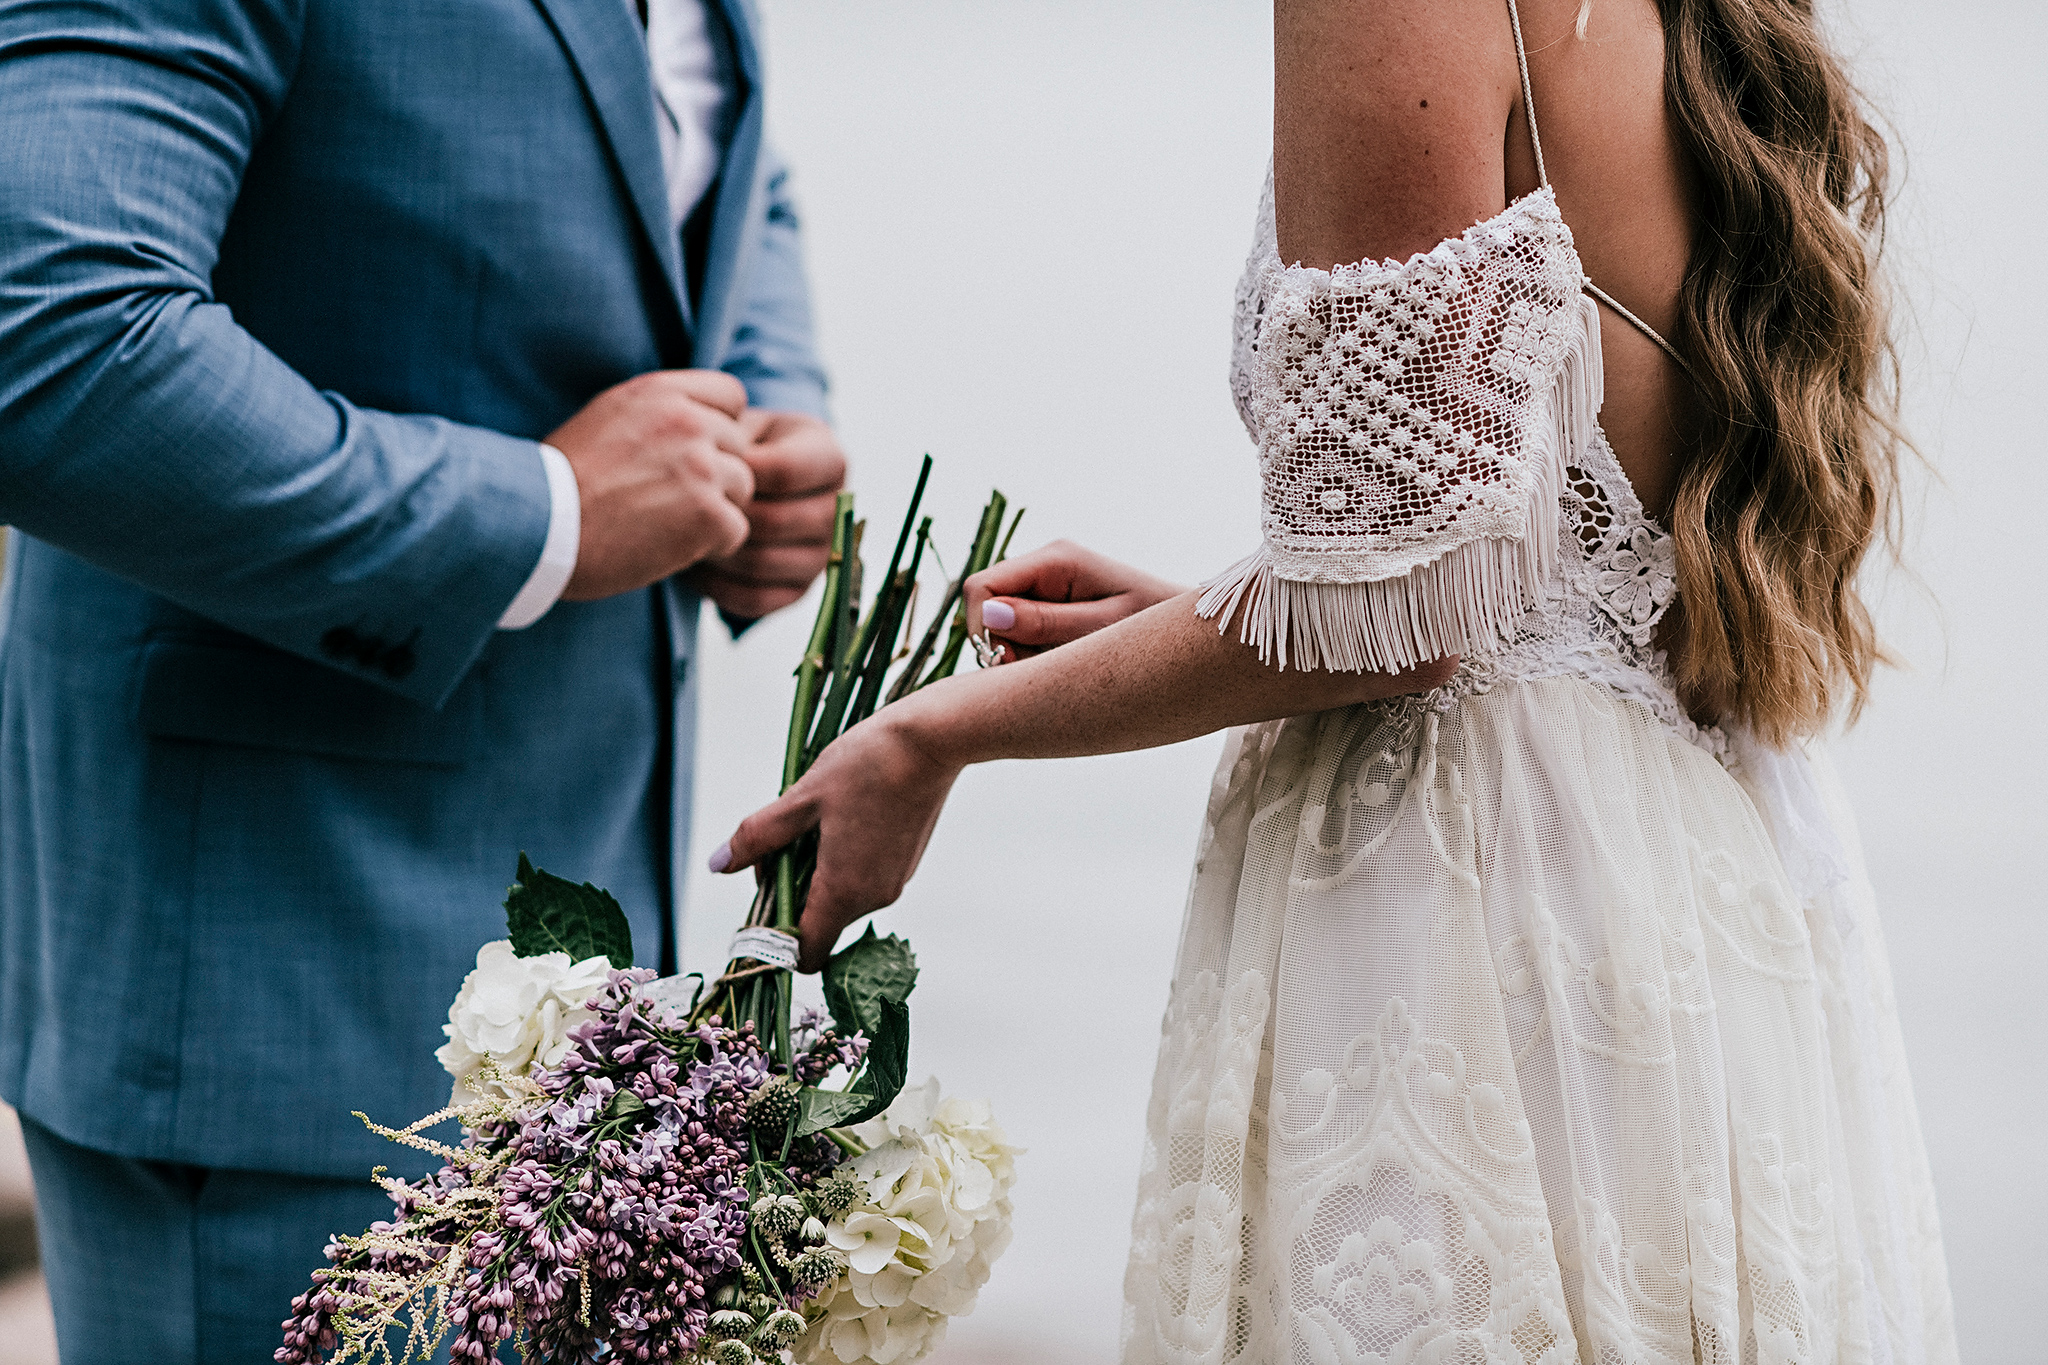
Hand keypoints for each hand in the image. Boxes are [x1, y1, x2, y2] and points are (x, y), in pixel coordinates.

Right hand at [550, 370, 755, 600]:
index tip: (695, 452)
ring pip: (742, 488)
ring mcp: (702, 467)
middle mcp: (688, 422)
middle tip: (669, 499)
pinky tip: (667, 545)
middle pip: (740, 447)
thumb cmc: (562, 482)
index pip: (732, 395)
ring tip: (664, 522)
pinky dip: (709, 545)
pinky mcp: (708, 514)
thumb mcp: (608, 418)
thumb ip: (661, 412)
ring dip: (713, 510)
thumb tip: (705, 419)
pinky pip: (735, 530)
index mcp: (661, 392)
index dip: (722, 426)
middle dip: (716, 474)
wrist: (538, 528)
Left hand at [688, 411, 847, 618]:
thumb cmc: (739, 447)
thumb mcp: (739, 425)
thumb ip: (730, 433)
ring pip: (761, 563)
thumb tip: (714, 466)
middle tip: (682, 508)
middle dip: (722, 516)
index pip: (785, 472)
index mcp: (830, 460)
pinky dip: (715, 586)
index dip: (737, 473)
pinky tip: (695, 563)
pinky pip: (754, 599)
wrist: (748, 482)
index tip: (702, 467)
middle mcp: (837, 512)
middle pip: (774, 522)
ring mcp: (822, 556)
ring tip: (684, 533)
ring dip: (715, 551)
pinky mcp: (800, 591)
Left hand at [710, 704, 957, 971]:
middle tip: (780, 839)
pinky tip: (841, 815)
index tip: (761, 902)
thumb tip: (719, 864)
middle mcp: (873, 897)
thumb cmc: (866, 765)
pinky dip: (840, 859)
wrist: (934, 739)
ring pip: (839, 896)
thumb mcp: (801, 797)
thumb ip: (758, 837)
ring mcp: (893, 881)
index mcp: (843, 890)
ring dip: (814, 870)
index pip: (805, 954)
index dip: (775, 941)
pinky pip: (861, 878)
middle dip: (789, 890)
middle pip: (818, 921)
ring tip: (814, 818)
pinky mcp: (905, 863)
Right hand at [965, 540, 1185, 661]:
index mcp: (1058, 559)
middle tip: (1044, 671)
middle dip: (1002, 645)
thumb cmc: (1158, 630)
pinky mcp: (1055, 602)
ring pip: (1000, 622)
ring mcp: (1050, 582)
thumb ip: (1045, 624)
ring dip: (1019, 653)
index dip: (984, 630)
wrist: (1196, 631)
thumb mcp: (1102, 631)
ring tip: (1066, 665)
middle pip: (987, 605)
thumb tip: (990, 615)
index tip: (1013, 663)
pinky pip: (1020, 630)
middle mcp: (1048, 564)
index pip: (982, 587)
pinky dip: (1032, 653)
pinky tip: (1066, 661)